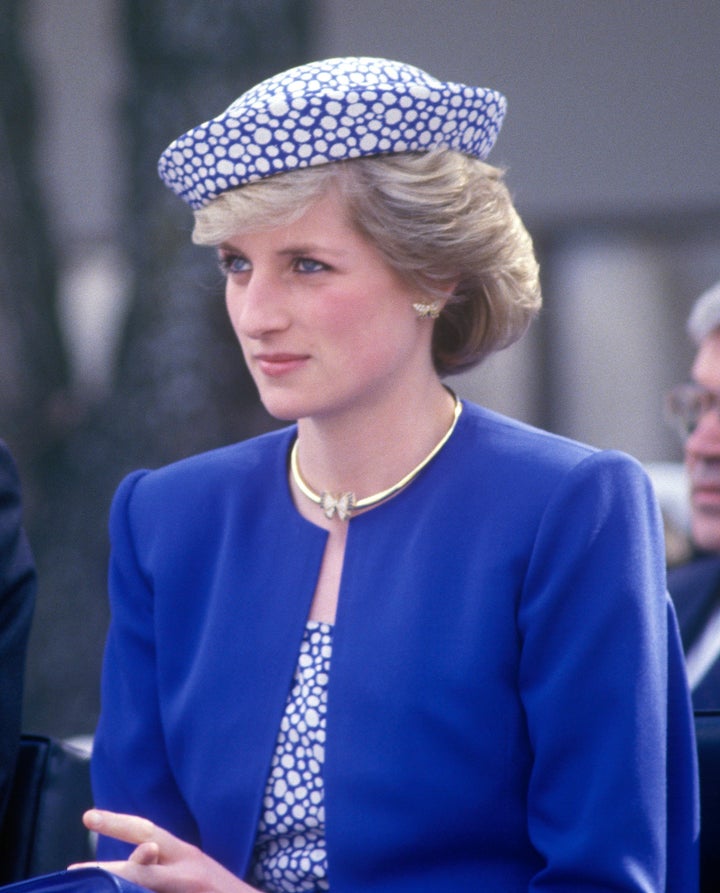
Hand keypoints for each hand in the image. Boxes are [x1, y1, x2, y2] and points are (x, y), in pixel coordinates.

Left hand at [69, 809, 258, 892]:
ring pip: (142, 888)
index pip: (147, 832)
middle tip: (74, 872)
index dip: (117, 823)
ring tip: (94, 883)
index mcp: (185, 854)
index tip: (88, 818)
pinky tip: (118, 892)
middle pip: (141, 871)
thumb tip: (138, 853)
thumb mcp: (191, 868)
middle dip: (108, 871)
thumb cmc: (217, 891)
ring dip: (119, 887)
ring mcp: (187, 890)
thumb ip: (161, 862)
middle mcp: (187, 871)